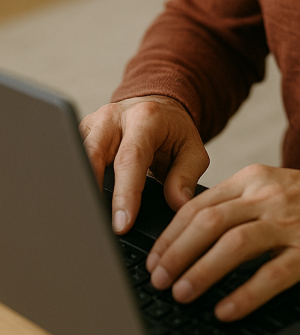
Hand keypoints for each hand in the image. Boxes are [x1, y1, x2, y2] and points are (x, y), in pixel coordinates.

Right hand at [79, 96, 209, 234]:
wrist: (157, 108)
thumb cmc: (173, 131)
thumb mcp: (192, 150)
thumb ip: (186, 177)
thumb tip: (178, 204)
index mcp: (146, 118)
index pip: (131, 158)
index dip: (125, 193)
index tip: (122, 224)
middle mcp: (115, 117)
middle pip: (94, 153)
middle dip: (91, 191)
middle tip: (95, 227)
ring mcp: (94, 123)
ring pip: (77, 154)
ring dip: (78, 186)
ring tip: (85, 219)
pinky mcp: (82, 132)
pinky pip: (72, 157)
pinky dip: (75, 180)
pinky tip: (78, 203)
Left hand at [145, 164, 299, 319]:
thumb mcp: (270, 190)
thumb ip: (233, 204)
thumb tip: (183, 234)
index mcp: (253, 180)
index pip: (200, 205)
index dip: (171, 234)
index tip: (153, 258)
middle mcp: (269, 196)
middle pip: (211, 222)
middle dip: (178, 253)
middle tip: (158, 279)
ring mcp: (291, 223)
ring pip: (236, 244)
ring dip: (203, 270)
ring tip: (182, 293)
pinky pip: (272, 274)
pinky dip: (245, 294)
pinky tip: (226, 310)